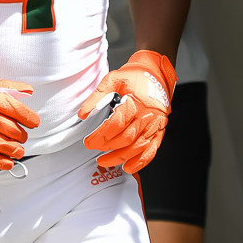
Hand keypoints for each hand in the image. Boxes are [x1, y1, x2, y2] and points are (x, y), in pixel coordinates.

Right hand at [0, 73, 38, 169]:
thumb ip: (6, 86)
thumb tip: (28, 90)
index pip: (16, 110)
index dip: (29, 118)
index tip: (34, 122)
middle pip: (11, 129)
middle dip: (22, 135)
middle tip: (22, 136)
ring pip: (1, 145)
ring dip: (15, 150)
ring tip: (19, 151)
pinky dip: (0, 162)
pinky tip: (8, 163)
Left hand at [80, 49, 175, 173]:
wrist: (156, 74)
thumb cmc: (134, 77)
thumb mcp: (112, 80)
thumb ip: (96, 97)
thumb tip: (83, 114)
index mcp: (135, 103)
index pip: (115, 125)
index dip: (100, 136)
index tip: (88, 141)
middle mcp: (146, 116)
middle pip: (125, 139)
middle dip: (106, 147)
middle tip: (93, 149)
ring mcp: (154, 125)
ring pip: (136, 148)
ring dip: (119, 158)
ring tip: (104, 162)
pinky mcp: (159, 131)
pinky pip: (151, 151)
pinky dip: (140, 162)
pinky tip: (128, 167)